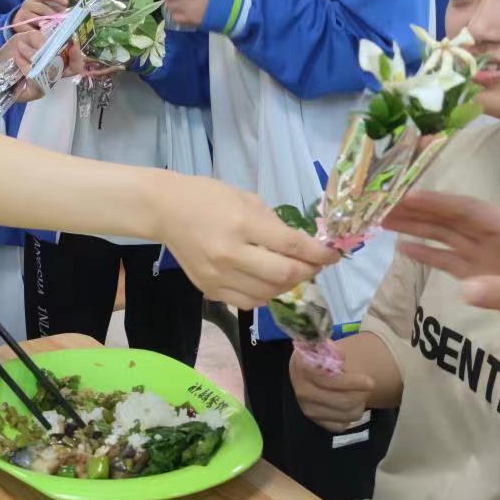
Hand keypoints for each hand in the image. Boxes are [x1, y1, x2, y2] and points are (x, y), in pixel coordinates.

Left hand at [6, 30, 84, 102]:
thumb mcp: (25, 38)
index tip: (74, 44)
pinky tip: (17, 59)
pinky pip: (37, 78)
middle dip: (70, 55)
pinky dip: (25, 65)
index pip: (75, 61)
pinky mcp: (35, 92)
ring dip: (34, 55)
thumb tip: (47, 44)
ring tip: (20, 48)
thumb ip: (38, 37)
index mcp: (55, 60)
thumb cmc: (11, 54)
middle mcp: (54, 73)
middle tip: (63, 46)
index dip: (78, 54)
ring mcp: (46, 84)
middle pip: (73, 69)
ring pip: (51, 69)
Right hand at [13, 0, 67, 28]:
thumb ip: (55, 9)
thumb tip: (65, 13)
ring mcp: (22, 13)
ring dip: (46, 25)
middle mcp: (28, 3)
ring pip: (37, 19)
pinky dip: (38, 33)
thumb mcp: (46, 8)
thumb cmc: (38, 15)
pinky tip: (44, 35)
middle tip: (61, 21)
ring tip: (54, 30)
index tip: (66, 3)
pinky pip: (30, 29)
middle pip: (43, 8)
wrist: (21, 22)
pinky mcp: (18, 24)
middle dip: (53, 15)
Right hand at [153, 176, 338, 310]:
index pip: (292, 246)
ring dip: (288, 286)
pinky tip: (266, 282)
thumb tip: (302, 247)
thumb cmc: (208, 197)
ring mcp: (218, 276)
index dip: (319, 254)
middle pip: (284, 276)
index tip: (334, 255)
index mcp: (243, 224)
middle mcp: (231, 254)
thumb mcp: (246, 198)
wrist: (165, 210)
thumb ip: (275, 225)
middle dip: (308, 272)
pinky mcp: (209, 289)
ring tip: (291, 272)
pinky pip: (247, 303)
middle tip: (314, 265)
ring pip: (268, 294)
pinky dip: (265, 295)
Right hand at [290, 347, 374, 431]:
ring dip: (360, 403)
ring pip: (348, 413)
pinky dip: (351, 414)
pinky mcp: (316, 421)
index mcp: (303, 368)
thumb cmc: (322, 356)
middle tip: (371, 384)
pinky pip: (342, 425)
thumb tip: (341, 358)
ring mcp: (308, 409)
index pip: (329, 381)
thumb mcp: (325, 347)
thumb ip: (333, 352)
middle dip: (362, 393)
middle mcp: (302, 391)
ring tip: (362, 392)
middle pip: (344, 400)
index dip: (350, 383)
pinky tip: (351, 403)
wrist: (309, 367)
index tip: (369, 381)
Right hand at [383, 192, 499, 368]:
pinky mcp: (488, 282)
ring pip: (448, 239)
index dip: (439, 202)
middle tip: (382, 207)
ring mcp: (492, 261)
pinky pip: (452, 265)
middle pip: (453, 221)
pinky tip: (407, 250)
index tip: (406, 196)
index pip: (471, 210)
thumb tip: (465, 290)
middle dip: (419, 213)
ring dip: (419, 230)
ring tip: (384, 223)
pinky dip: (430, 257)